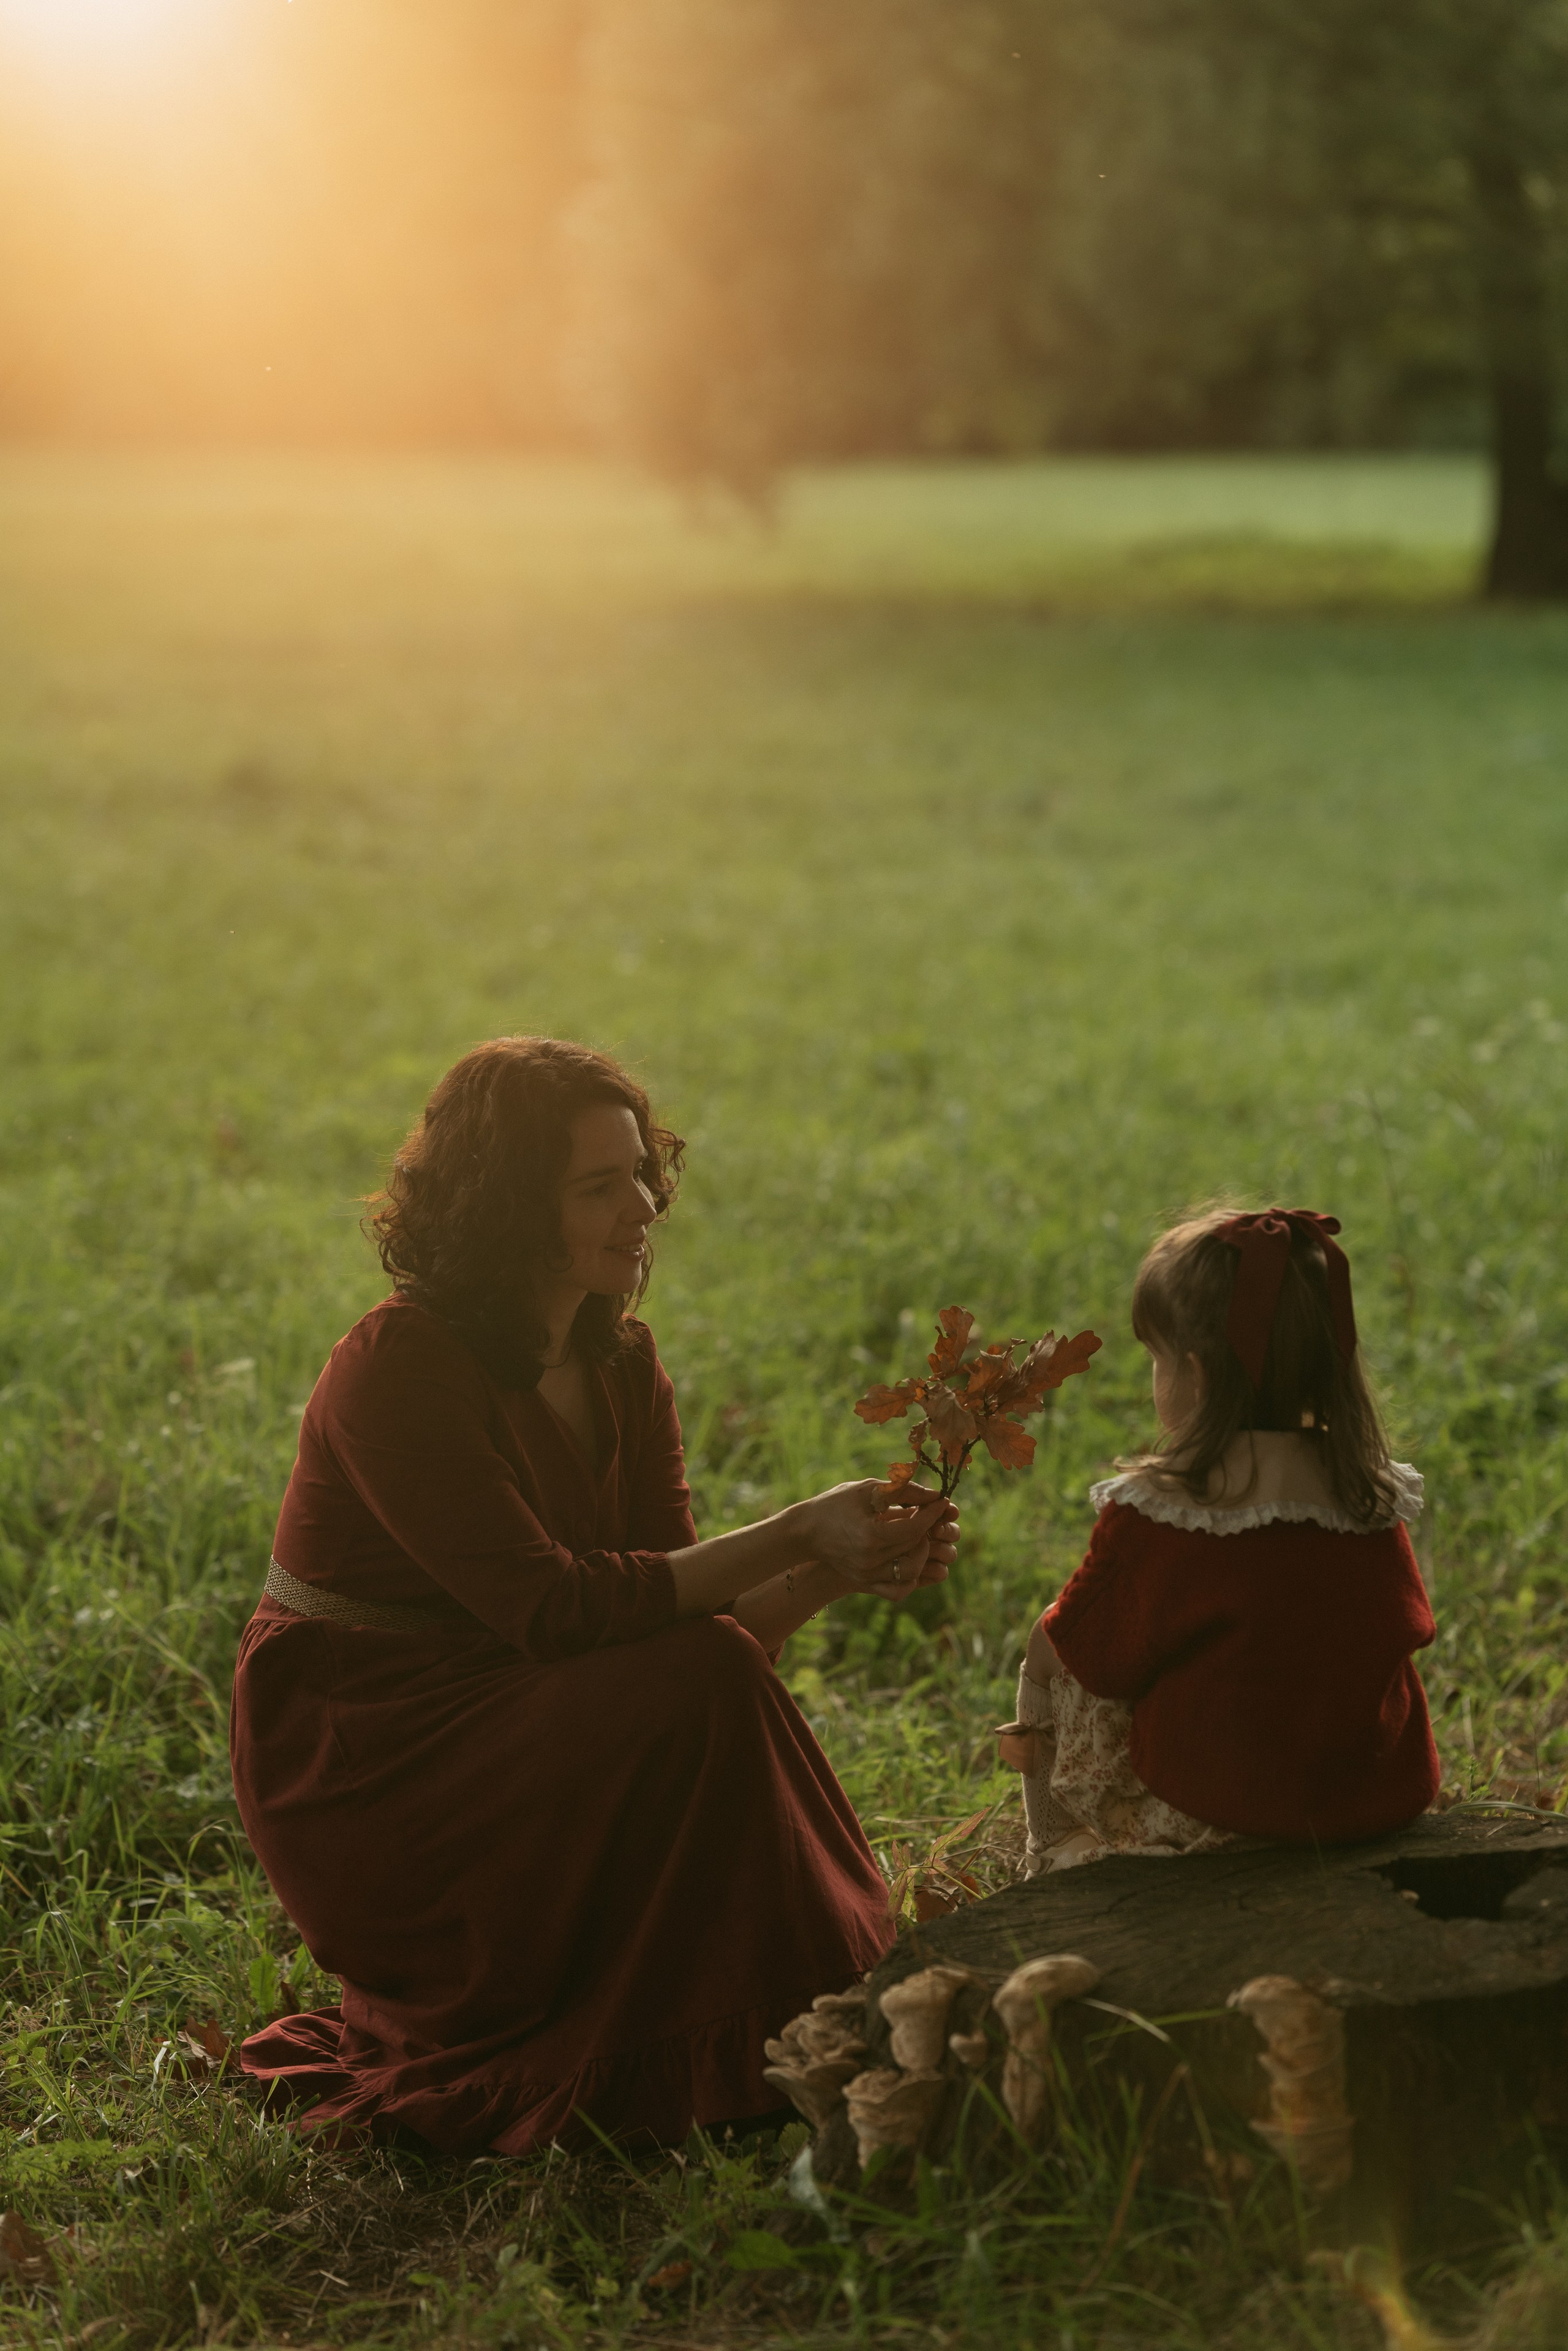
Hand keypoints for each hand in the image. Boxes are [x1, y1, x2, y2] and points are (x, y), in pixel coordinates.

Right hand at [795, 1480, 951, 1593]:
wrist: (806, 1531)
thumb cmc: (836, 1504)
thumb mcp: (869, 1490)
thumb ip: (904, 1491)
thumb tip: (936, 1496)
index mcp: (870, 1535)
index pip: (915, 1528)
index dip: (932, 1513)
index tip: (943, 1501)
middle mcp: (869, 1561)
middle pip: (916, 1550)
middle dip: (931, 1530)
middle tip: (931, 1515)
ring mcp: (867, 1576)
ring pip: (912, 1573)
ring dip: (923, 1554)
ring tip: (920, 1536)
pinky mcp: (865, 1583)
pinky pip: (898, 1590)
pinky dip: (912, 1578)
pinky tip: (912, 1558)